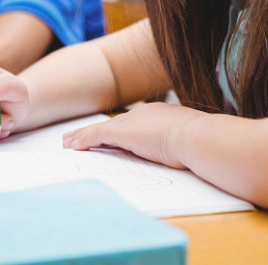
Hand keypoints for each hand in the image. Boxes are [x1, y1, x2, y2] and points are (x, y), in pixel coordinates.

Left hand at [62, 102, 204, 169]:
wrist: (198, 136)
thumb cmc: (199, 143)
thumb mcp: (186, 142)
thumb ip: (177, 145)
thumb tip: (180, 154)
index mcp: (159, 115)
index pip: (132, 124)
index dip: (117, 132)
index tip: (109, 138)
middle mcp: (143, 114)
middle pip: (113, 124)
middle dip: (95, 132)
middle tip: (78, 137)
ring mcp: (133, 122)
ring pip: (100, 129)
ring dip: (82, 136)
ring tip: (68, 142)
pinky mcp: (123, 131)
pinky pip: (96, 135)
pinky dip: (83, 140)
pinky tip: (72, 146)